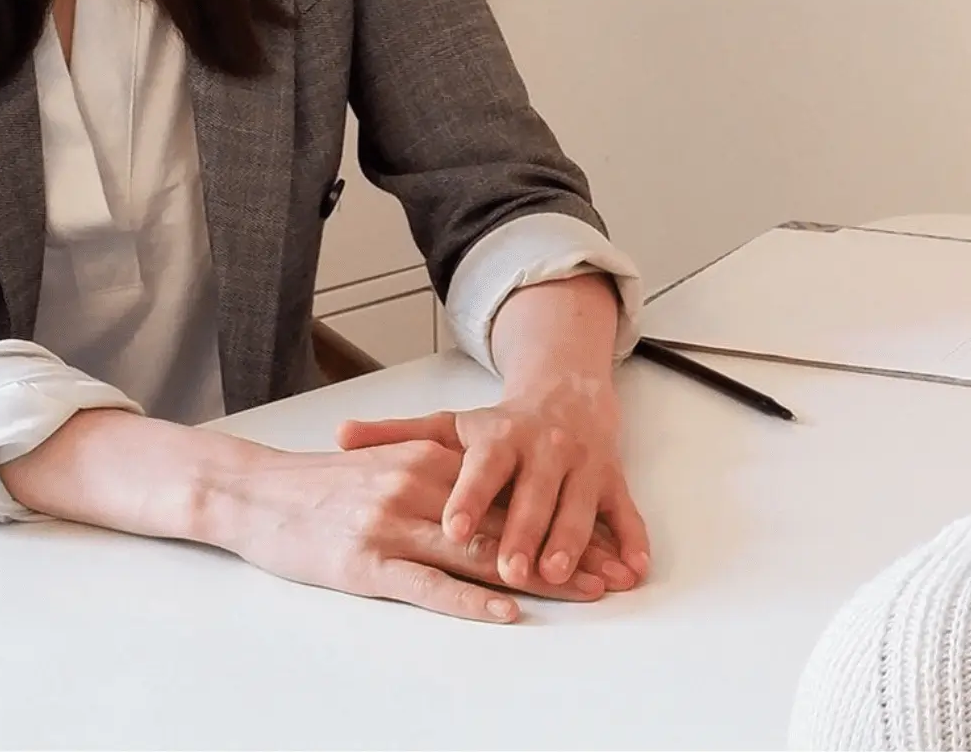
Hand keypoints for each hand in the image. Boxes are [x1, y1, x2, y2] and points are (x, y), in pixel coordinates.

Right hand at [202, 436, 622, 623]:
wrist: (254, 492)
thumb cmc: (321, 486)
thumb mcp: (387, 464)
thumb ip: (438, 475)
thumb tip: (492, 498)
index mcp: (427, 458)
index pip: (509, 492)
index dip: (559, 518)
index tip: (603, 540)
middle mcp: (418, 485)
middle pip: (508, 523)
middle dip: (565, 551)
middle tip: (611, 575)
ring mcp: (393, 525)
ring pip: (480, 553)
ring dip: (539, 576)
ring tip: (584, 595)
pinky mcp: (369, 563)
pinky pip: (430, 585)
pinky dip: (471, 599)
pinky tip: (506, 611)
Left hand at [337, 370, 649, 594]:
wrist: (569, 394)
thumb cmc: (501, 426)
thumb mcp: (449, 427)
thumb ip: (396, 436)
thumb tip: (338, 434)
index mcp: (501, 437)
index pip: (482, 467)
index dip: (468, 497)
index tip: (451, 525)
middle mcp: (545, 449)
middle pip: (534, 495)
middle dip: (522, 533)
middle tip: (508, 569)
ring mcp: (583, 466)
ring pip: (580, 507)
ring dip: (574, 542)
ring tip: (561, 574)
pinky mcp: (613, 482)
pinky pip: (626, 513)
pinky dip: (632, 541)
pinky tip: (630, 569)